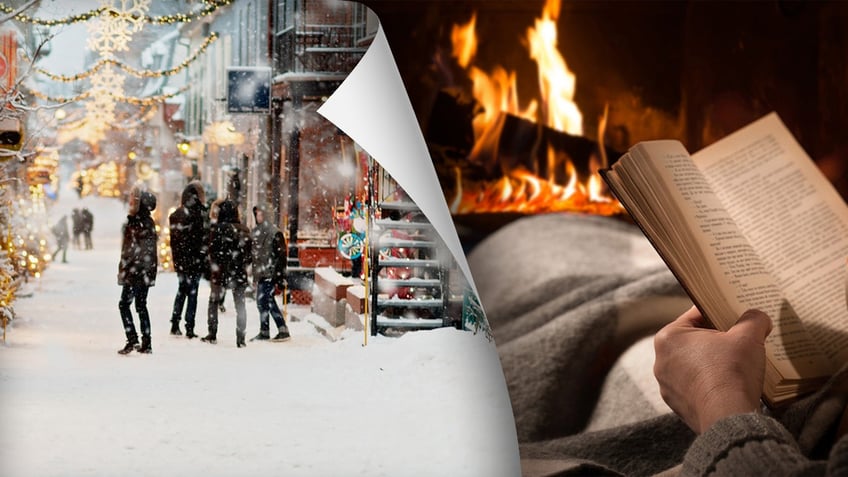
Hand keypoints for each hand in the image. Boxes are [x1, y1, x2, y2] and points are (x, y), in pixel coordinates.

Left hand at [653, 306, 771, 433]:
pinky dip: (711, 385)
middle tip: (740, 339)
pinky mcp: (678, 405)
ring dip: (713, 363)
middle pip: (695, 341)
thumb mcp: (748, 336)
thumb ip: (753, 319)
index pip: (696, 315)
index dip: (720, 312)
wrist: (727, 417)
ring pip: (695, 365)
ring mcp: (667, 385)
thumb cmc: (732, 371)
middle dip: (717, 339)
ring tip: (738, 364)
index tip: (736, 315)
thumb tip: (757, 316)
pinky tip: (730, 385)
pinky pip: (696, 387)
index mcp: (668, 337)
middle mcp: (661, 360)